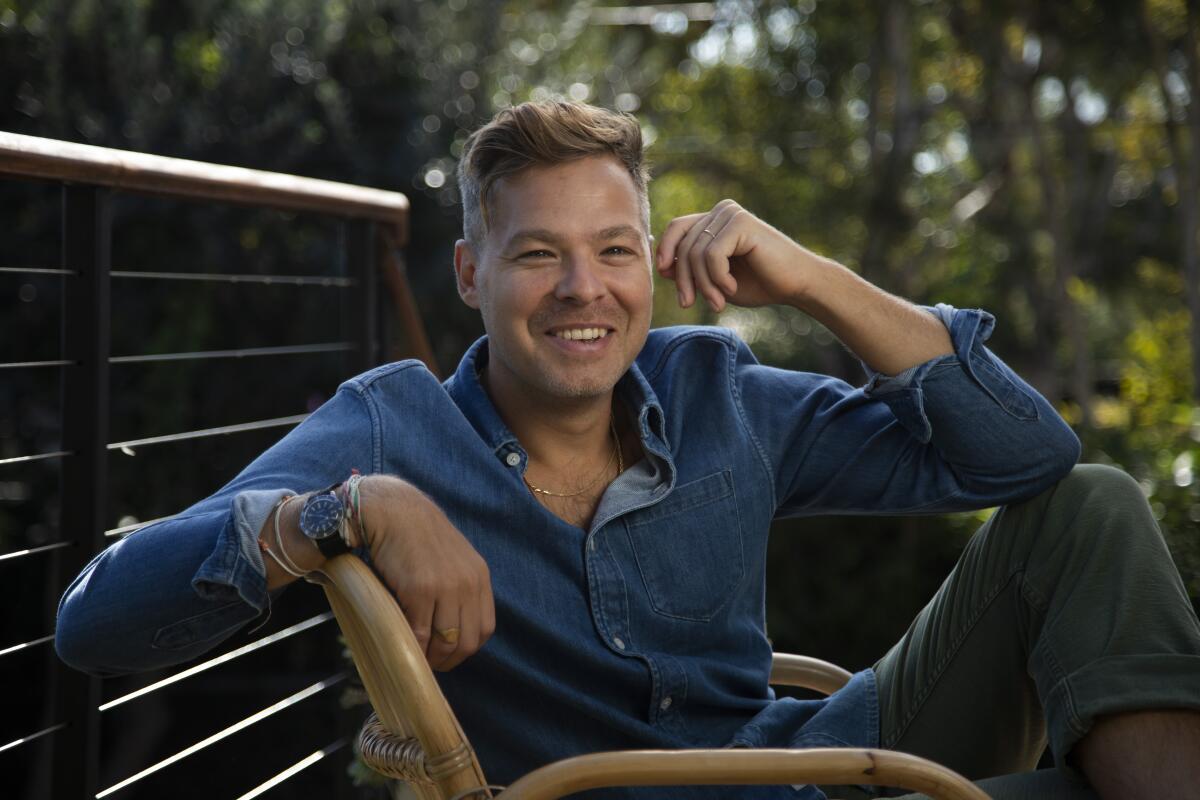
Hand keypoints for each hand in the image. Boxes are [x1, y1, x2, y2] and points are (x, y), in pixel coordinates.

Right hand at [356, 475, 494, 671]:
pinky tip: (406, 646)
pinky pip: (420, 633)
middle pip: (467, 641)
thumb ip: (459, 588)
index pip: (485, 628)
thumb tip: (452, 628)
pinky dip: (414, 647)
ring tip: (417, 658)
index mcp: (479, 576)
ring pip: (445, 642)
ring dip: (431, 659)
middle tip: (430, 665)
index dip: (467, 648)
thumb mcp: (453, 559)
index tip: (449, 655)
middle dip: (449, 660)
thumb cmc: (418, 537)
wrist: (394, 512)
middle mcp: (468, 583)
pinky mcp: (420, 590)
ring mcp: (445, 587)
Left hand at [655, 199, 818, 311]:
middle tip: (687, 303)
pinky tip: (731, 289)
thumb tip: (661, 266)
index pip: (676, 228)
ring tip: (717, 302)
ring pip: (696, 253)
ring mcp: (732, 214)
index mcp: (714, 220)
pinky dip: (717, 278)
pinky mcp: (741, 223)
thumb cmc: (759, 283)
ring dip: (703, 284)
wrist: (797, 285)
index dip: (665, 252)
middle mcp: (722, 211)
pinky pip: (712, 255)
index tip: (664, 277)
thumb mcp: (714, 280)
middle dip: (683, 279)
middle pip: (683, 244)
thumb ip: (690, 269)